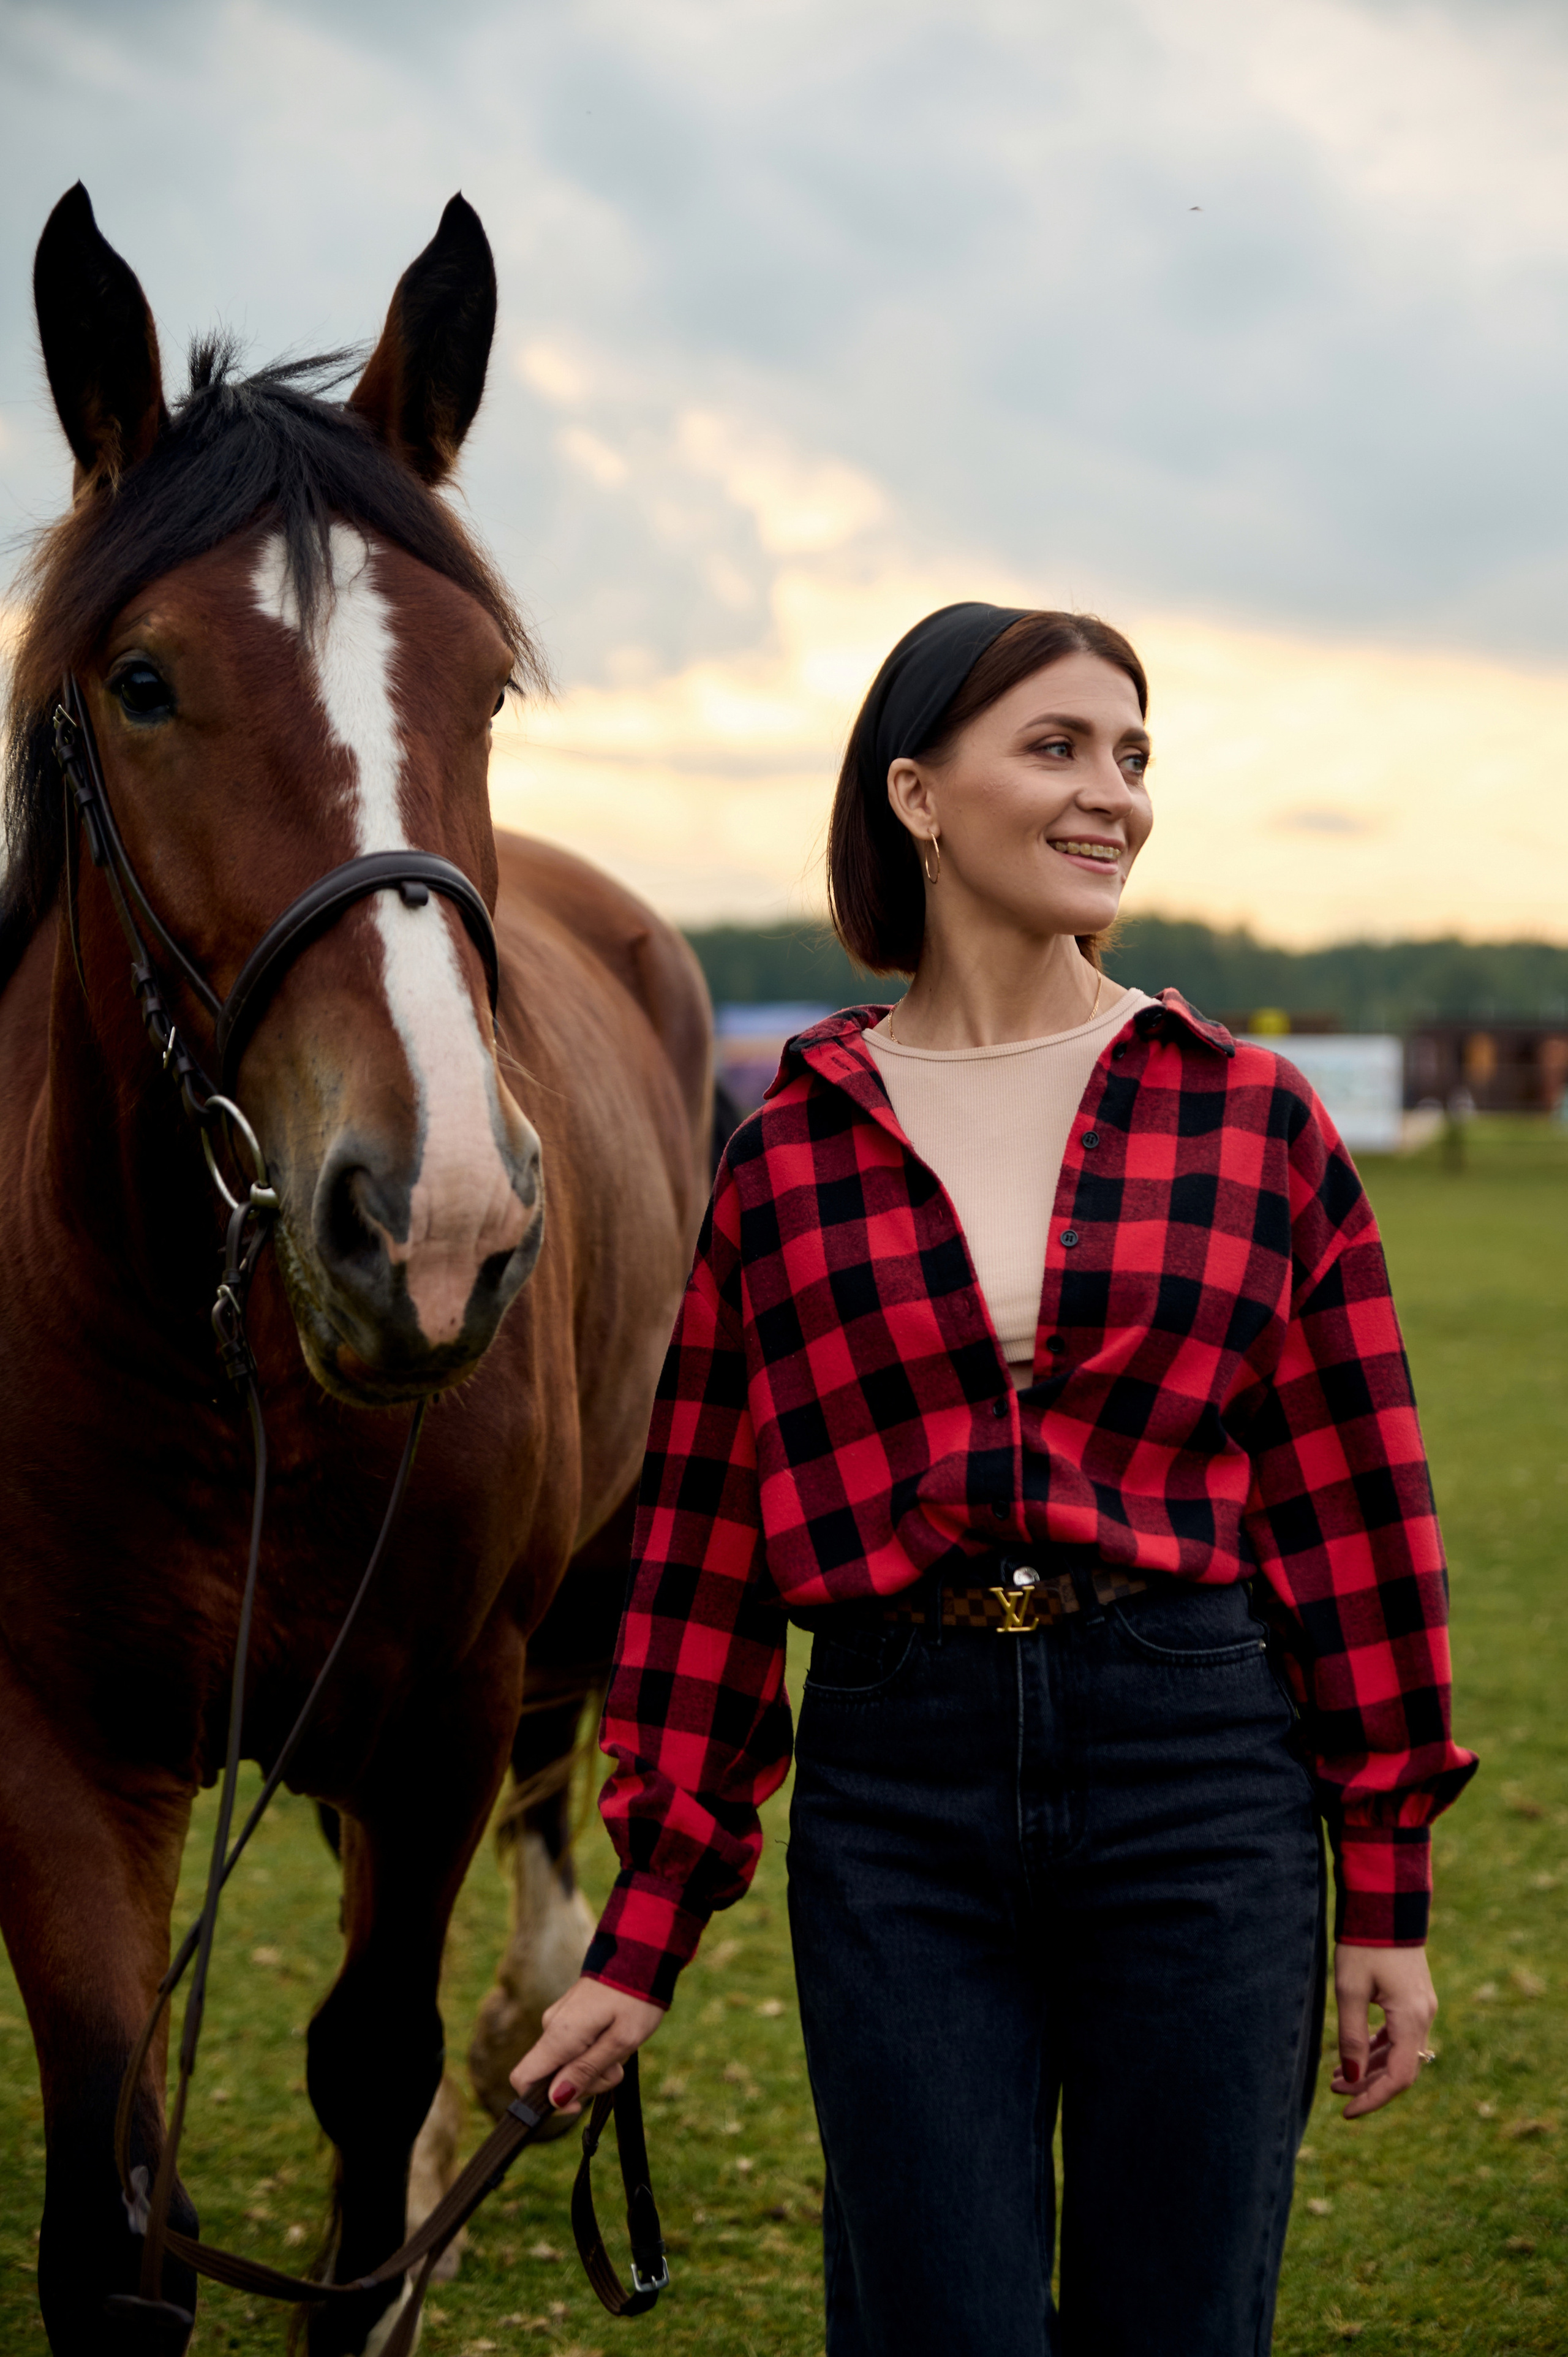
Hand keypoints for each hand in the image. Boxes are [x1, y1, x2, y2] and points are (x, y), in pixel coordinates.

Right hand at [509, 1975, 664, 2116]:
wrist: (641, 1953)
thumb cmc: (636, 1997)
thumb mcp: (620, 2041)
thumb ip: (586, 2070)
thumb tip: (555, 2099)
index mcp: (559, 2034)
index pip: (523, 2078)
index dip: (542, 2102)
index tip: (578, 2104)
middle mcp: (551, 2026)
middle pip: (553, 2076)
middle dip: (586, 2082)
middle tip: (617, 2066)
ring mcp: (559, 2019)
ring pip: (567, 2063)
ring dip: (596, 2066)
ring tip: (622, 2046)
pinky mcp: (570, 2015)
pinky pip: (574, 2046)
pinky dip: (596, 2050)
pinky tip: (616, 2036)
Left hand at [1331, 1943, 1437, 2118]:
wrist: (1385, 1905)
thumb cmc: (1364, 1944)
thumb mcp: (1349, 1990)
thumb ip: (1351, 2036)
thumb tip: (1350, 2077)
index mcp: (1411, 2018)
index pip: (1399, 2077)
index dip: (1373, 2098)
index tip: (1348, 2112)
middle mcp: (1423, 2017)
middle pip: (1400, 2068)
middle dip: (1367, 2085)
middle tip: (1335, 2093)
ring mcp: (1421, 2007)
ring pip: (1399, 2053)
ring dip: (1371, 2067)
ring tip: (1336, 2077)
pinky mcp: (1414, 1999)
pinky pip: (1399, 2035)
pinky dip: (1378, 2047)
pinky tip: (1355, 2053)